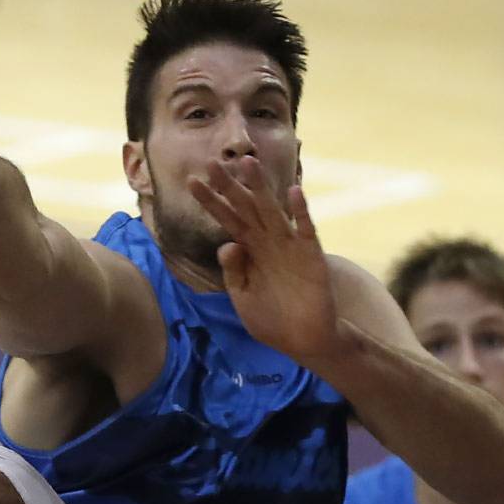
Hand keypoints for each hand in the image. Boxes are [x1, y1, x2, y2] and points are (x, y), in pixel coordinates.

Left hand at [186, 157, 342, 363]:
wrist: (304, 341)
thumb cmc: (272, 320)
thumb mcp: (243, 299)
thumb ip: (233, 274)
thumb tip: (226, 244)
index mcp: (250, 251)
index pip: (227, 219)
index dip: (211, 202)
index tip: (192, 181)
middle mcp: (268, 242)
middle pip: (246, 208)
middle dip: (230, 186)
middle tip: (213, 162)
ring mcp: (290, 246)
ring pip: (272, 211)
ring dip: (261, 188)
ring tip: (248, 163)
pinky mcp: (312, 256)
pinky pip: (306, 230)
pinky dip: (301, 212)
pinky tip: (293, 192)